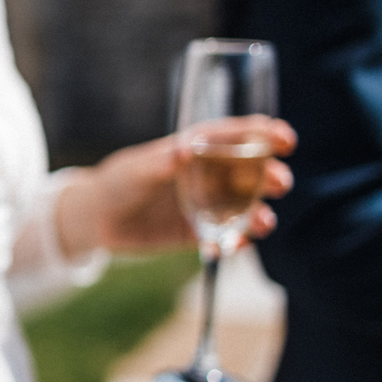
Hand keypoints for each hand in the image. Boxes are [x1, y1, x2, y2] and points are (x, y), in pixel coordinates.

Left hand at [55, 115, 296, 257]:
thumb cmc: (117, 181)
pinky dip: (233, 243)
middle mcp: (210, 176)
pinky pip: (225, 238)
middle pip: (251, 173)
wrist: (97, 220)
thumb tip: (183, 151)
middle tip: (279, 183)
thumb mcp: (135, 169)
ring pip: (246, 209)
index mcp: (197, 150)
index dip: (263, 133)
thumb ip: (158, 162)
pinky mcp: (198, 234)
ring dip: (260, 216)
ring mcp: (207, 206)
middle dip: (271, 176)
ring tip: (262, 224)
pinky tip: (230, 247)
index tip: (284, 138)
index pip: (236, 136)